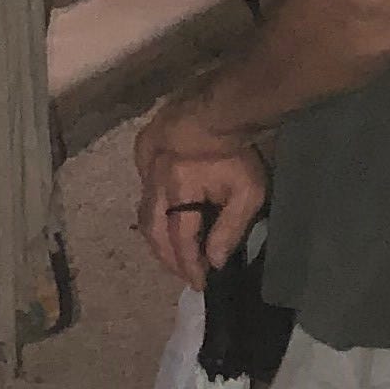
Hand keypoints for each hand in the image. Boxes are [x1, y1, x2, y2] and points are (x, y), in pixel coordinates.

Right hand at [133, 90, 267, 287]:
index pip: (179, 241)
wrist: (219, 105)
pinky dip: (152, 211)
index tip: (200, 283)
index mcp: (179, 193)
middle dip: (168, 258)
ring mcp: (145, 167)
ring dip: (157, 238)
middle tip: (184, 273)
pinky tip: (165, 215)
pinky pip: (143, 191)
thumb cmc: (236, 151)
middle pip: (153, 232)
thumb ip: (230, 229)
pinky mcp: (142, 152)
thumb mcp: (247, 193)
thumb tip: (215, 261)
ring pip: (143, 213)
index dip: (188, 266)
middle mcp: (155, 184)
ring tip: (173, 252)